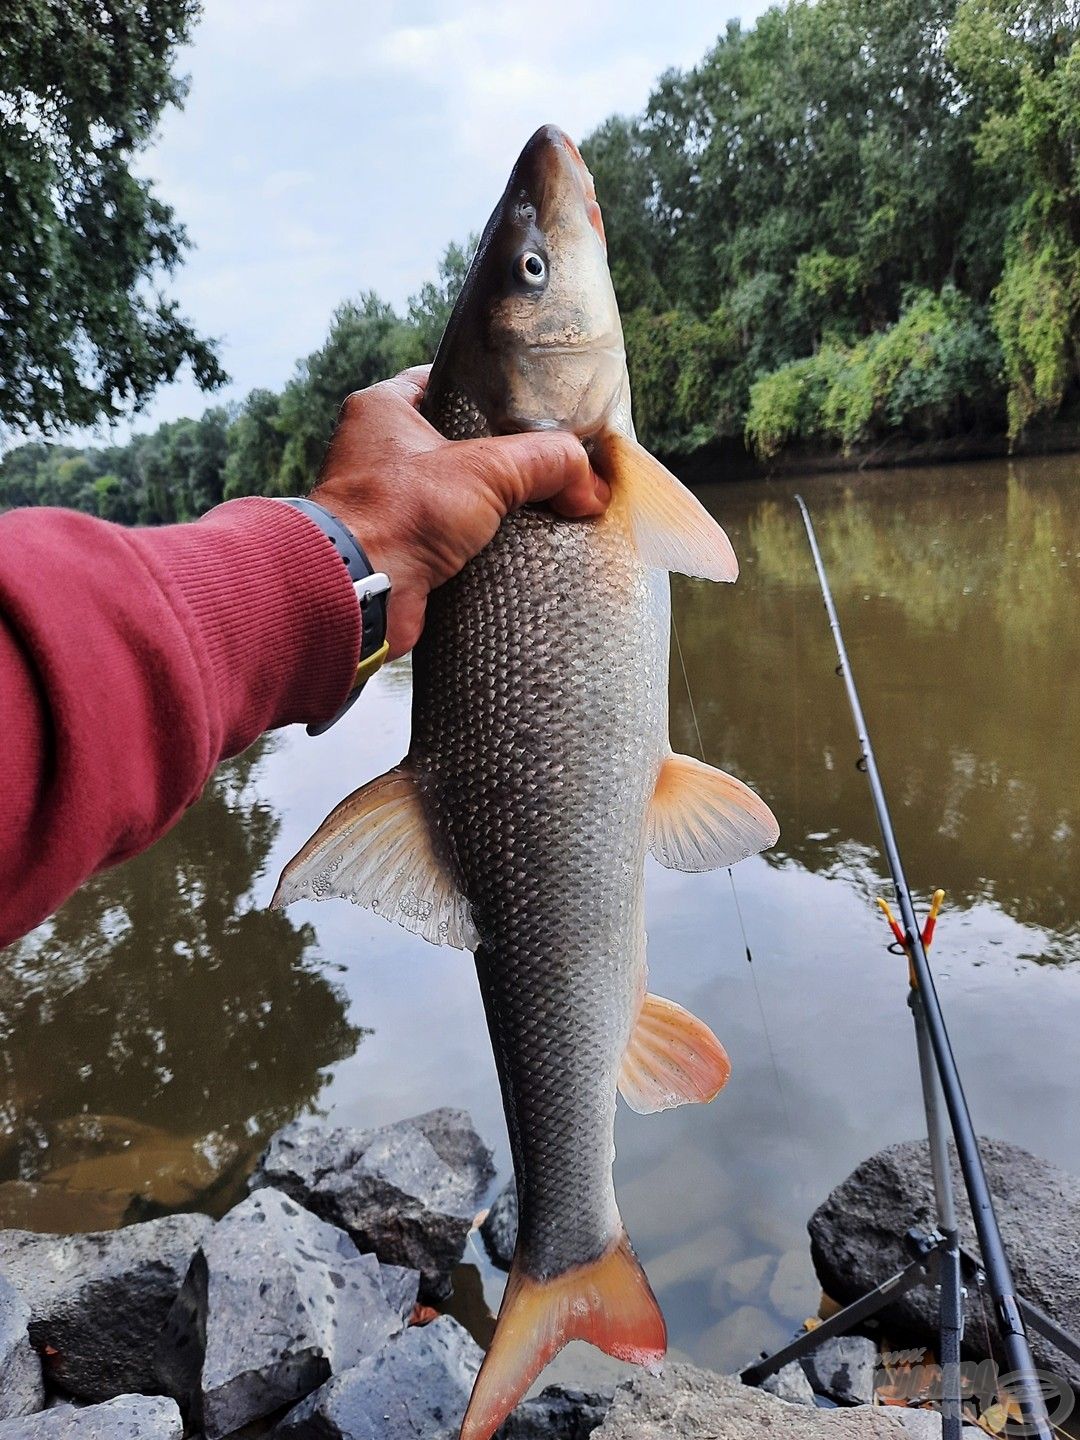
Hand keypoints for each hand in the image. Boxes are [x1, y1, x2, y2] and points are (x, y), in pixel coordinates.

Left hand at [311, 366, 609, 658]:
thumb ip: (546, 462)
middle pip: (461, 443)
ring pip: (460, 495)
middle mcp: (379, 452)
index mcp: (382, 409)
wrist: (357, 594)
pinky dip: (484, 546)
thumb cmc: (398, 513)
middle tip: (551, 462)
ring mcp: (388, 504)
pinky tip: (523, 550)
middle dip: (505, 458)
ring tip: (547, 507)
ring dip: (498, 507)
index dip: (492, 391)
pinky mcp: (402, 550)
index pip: (448, 383)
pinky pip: (454, 540)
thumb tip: (592, 484)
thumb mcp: (486, 470)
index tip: (534, 405)